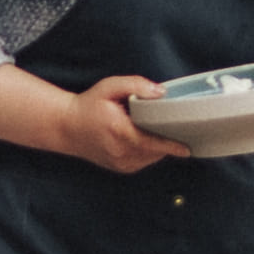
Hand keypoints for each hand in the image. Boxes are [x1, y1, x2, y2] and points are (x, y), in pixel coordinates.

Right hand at [0, 77, 172, 174]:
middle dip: (166, 139)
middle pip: (155, 150)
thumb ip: (136, 85)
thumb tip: (160, 93)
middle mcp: (120, 151)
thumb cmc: (88, 105)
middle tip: (170, 124)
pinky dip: (149, 151)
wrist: (66, 127)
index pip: (151, 142)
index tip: (187, 148)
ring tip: (151, 128)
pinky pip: (144, 161)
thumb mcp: (109, 87)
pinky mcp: (121, 168)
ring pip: (151, 157)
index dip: (171, 146)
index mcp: (119, 131)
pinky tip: (142, 138)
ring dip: (157, 146)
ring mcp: (120, 162)